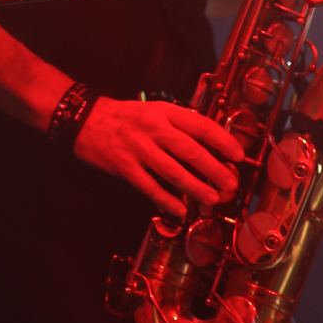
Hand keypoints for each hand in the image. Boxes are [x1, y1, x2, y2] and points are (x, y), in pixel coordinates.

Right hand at [74, 97, 244, 217]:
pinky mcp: (124, 166)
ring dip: (195, 188)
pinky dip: (166, 200)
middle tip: (231, 184)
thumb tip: (207, 149)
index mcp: (162, 112)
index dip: (222, 140)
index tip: (238, 154)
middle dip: (214, 169)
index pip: (199, 125)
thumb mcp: (152, 111)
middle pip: (190, 150)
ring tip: (212, 199)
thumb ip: (176, 126)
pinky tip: (179, 211)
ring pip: (173, 171)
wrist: (83, 119)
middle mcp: (152, 128)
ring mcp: (138, 148)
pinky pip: (150, 187)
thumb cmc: (124, 117)